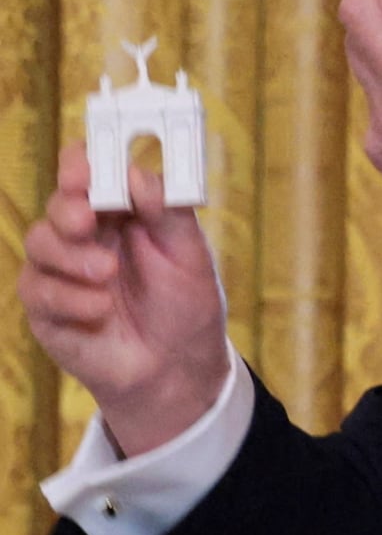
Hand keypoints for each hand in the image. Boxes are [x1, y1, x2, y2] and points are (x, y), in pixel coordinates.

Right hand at [19, 145, 230, 456]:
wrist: (178, 372)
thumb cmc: (185, 308)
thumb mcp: (191, 256)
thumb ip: (168, 212)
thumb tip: (137, 174)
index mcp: (119, 211)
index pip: (88, 171)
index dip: (81, 163)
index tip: (84, 169)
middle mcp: (85, 235)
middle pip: (58, 203)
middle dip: (68, 208)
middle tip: (87, 221)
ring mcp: (61, 271)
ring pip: (40, 242)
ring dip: (72, 257)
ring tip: (108, 276)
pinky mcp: (47, 309)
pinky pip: (38, 290)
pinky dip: (69, 298)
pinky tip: (100, 311)